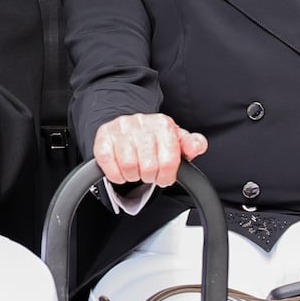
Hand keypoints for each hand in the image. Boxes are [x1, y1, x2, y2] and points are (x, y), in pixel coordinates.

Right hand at [91, 113, 207, 187]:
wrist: (129, 127)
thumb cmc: (155, 138)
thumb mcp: (177, 141)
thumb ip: (192, 144)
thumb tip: (196, 146)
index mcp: (163, 124)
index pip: (169, 161)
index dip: (167, 177)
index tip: (164, 177)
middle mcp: (141, 122)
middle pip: (148, 167)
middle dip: (149, 177)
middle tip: (148, 174)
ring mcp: (120, 129)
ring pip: (128, 167)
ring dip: (132, 176)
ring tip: (135, 171)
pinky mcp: (103, 137)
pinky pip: (107, 163)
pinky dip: (115, 175)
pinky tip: (121, 171)